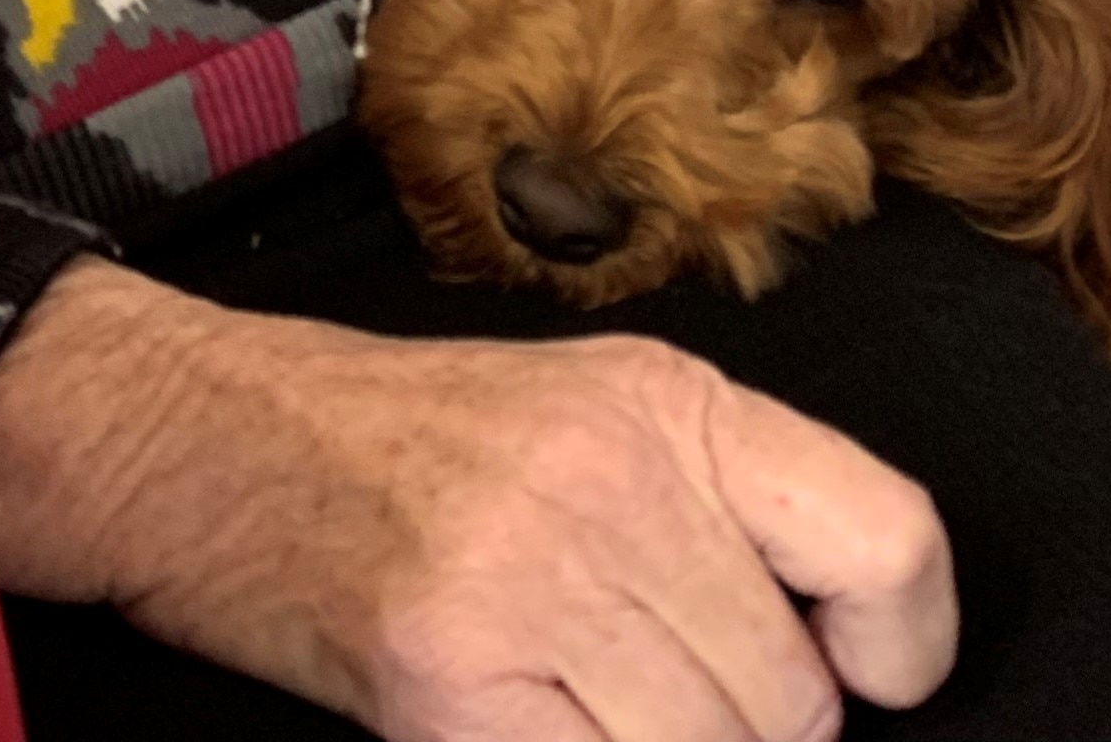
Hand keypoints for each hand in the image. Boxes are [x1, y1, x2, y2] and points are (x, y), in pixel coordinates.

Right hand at [0, 257, 955, 740]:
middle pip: (794, 700)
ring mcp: (530, 583)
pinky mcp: (452, 684)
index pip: (886, 539)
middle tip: (643, 680)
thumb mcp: (590, 412)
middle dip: (743, 722)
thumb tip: (853, 659)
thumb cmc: (407, 438)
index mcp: (665, 401)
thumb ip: (722, 505)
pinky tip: (519, 718)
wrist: (205, 438)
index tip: (868, 673)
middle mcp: (614, 480)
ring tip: (574, 699)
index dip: (904, 642)